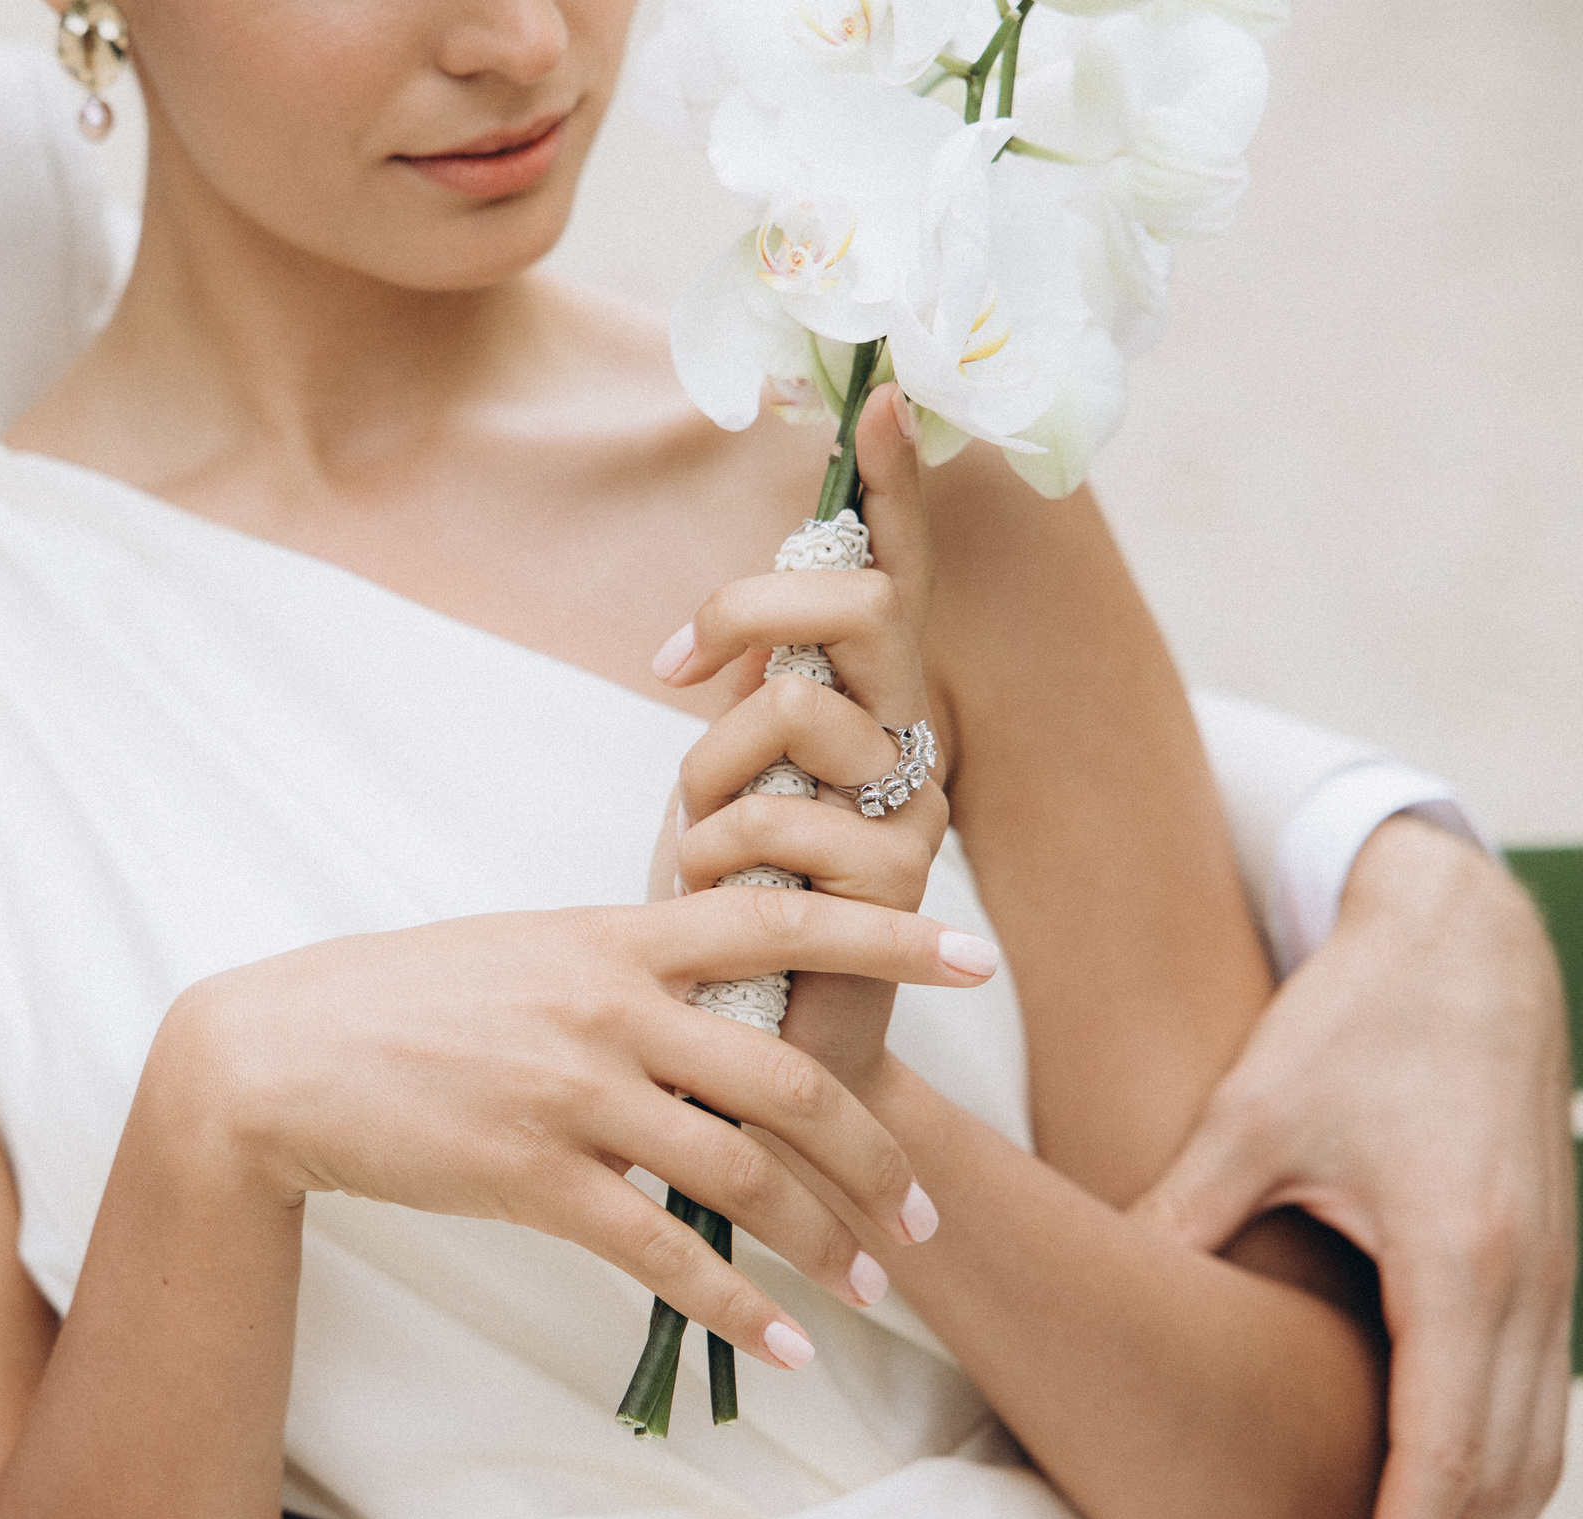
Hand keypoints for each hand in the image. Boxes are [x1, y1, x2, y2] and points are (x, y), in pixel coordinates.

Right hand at [162, 883, 991, 1366]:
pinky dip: (738, 1305)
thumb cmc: (403, 998)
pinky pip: (662, 1251)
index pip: (779, 920)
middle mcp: (608, 1008)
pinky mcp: (532, 1176)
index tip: (974, 959)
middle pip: (788, 1077)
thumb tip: (716, 989)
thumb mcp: (525, 950)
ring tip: (868, 1285)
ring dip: (821, 1239)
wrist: (280, 1057)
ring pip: (741, 1172)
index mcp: (614, 936)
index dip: (886, 940)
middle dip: (876, 1153)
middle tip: (921, 1210)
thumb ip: (624, 965)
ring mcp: (572, 1093)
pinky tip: (785, 1342)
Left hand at [650, 384, 949, 1088]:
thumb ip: (743, 706)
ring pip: (795, 714)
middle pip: (862, 604)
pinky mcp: (895, 886)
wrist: (747, 1051)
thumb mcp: (720, 787)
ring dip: (707, 771)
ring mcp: (912, 812)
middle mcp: (908, 741)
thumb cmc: (724, 917)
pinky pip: (779, 819)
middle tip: (676, 670)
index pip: (891, 575)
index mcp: (865, 705)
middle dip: (754, 612)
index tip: (884, 396)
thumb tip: (732, 641)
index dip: (894, 486)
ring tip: (694, 847)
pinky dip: (710, 850)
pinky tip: (709, 900)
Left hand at [1130, 815, 1575, 1518]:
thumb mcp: (1255, 1116)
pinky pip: (1536, 1405)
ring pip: (1534, 1453)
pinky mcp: (1548, 1271)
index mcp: (1462, 1257)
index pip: (1442, 1446)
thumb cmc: (1353, 1023)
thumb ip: (1188, 1211)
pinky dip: (1504, 1484)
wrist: (1463, 944)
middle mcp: (1530, 1287)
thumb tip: (1106, 1282)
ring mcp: (1553, 1283)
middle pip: (1502, 1477)